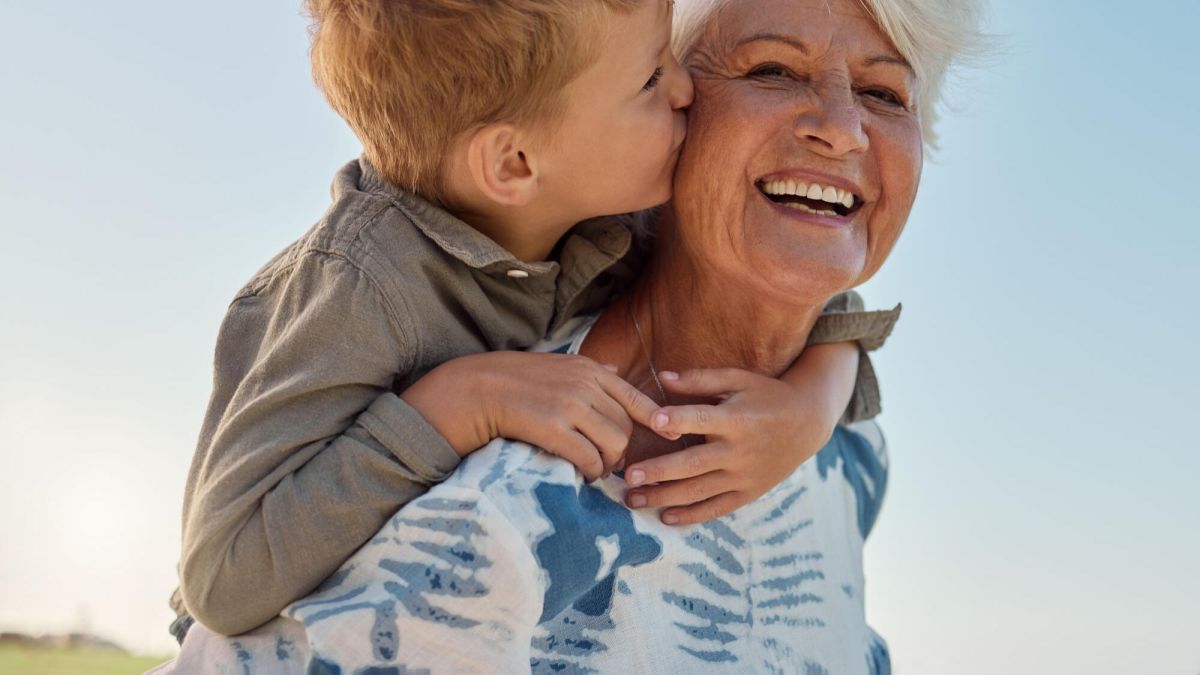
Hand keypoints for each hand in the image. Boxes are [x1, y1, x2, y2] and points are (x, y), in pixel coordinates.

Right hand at [403, 352, 660, 480]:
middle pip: (626, 427)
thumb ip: (589, 371)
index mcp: (589, 370)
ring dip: (608, 464)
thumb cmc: (515, 379)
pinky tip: (581, 474)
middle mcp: (585, 386)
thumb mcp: (557, 364)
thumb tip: (616, 371)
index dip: (657, 419)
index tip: (669, 434)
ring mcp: (570, 406)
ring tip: (594, 469)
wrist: (475, 389)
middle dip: (622, 451)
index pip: (636, 397)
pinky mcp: (553, 429)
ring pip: (614, 445)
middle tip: (609, 463)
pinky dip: (591, 472)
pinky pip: (589, 459)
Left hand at [622, 366, 843, 524]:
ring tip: (633, 500)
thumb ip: (701, 379)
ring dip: (665, 497)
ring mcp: (744, 475)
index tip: (653, 420)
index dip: (678, 419)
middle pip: (694, 464)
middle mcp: (739, 451)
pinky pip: (717, 508)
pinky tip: (666, 517)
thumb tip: (663, 376)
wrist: (807, 423)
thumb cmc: (766, 395)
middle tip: (629, 476)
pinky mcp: (749, 492)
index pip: (703, 420)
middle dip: (660, 471)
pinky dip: (692, 515)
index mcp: (736, 419)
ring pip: (700, 491)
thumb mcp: (739, 380)